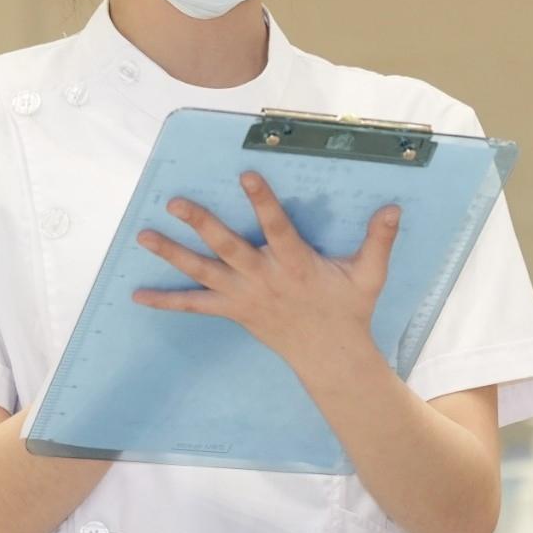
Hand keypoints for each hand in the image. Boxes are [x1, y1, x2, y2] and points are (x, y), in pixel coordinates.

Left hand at [136, 174, 399, 387]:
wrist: (330, 357)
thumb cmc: (348, 311)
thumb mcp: (370, 275)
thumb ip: (380, 240)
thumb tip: (393, 207)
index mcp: (295, 265)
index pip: (276, 227)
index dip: (262, 201)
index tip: (247, 175)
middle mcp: (264, 279)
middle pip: (227, 247)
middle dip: (201, 224)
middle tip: (175, 202)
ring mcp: (244, 296)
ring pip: (202, 272)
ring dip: (172, 254)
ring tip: (143, 236)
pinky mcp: (233, 311)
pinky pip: (195, 306)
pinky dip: (167, 301)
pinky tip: (139, 295)